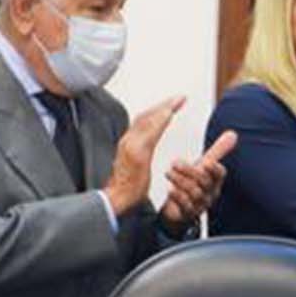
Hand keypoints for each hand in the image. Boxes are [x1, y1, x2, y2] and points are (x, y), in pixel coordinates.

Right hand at [103, 96, 183, 215]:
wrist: (116, 198)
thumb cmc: (127, 185)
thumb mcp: (137, 163)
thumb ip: (142, 151)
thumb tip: (148, 145)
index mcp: (128, 142)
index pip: (143, 121)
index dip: (157, 110)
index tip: (170, 104)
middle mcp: (127, 140)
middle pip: (146, 116)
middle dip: (163, 105)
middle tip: (179, 98)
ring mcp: (131, 145)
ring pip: (148, 120)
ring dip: (164, 108)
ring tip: (178, 101)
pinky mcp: (137, 152)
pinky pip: (150, 132)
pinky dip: (160, 120)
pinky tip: (170, 113)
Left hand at [158, 129, 236, 228]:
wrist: (180, 208)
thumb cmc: (194, 183)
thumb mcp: (205, 166)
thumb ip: (217, 151)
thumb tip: (233, 134)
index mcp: (215, 181)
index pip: (220, 174)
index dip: (215, 169)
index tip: (207, 162)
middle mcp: (210, 193)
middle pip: (204, 182)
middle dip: (189, 171)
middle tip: (174, 163)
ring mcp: (200, 204)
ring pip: (194, 193)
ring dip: (180, 181)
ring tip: (168, 173)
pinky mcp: (188, 213)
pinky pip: (186, 206)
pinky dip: (178, 197)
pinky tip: (171, 190)